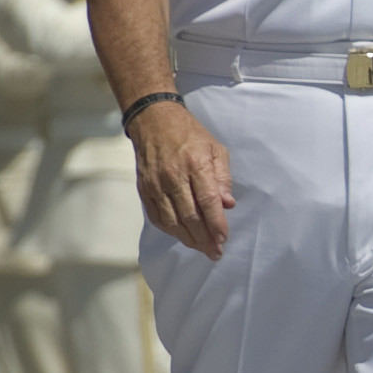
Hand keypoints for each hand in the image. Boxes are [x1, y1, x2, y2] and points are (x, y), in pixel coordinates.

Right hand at [130, 97, 234, 260]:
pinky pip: (157, 216)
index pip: (208, 201)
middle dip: (204, 238)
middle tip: (215, 252)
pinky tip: (181, 236)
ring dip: (188, 238)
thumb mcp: (216, 149)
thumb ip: (223, 178)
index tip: (224, 238)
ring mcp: (156, 184)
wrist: (154, 121)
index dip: (216, 223)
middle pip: (190, 216)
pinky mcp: (144, 189)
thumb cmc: (190, 135)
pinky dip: (170, 230)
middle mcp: (173, 176)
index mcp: (195, 165)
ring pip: (172, 221)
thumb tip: (227, 204)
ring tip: (201, 248)